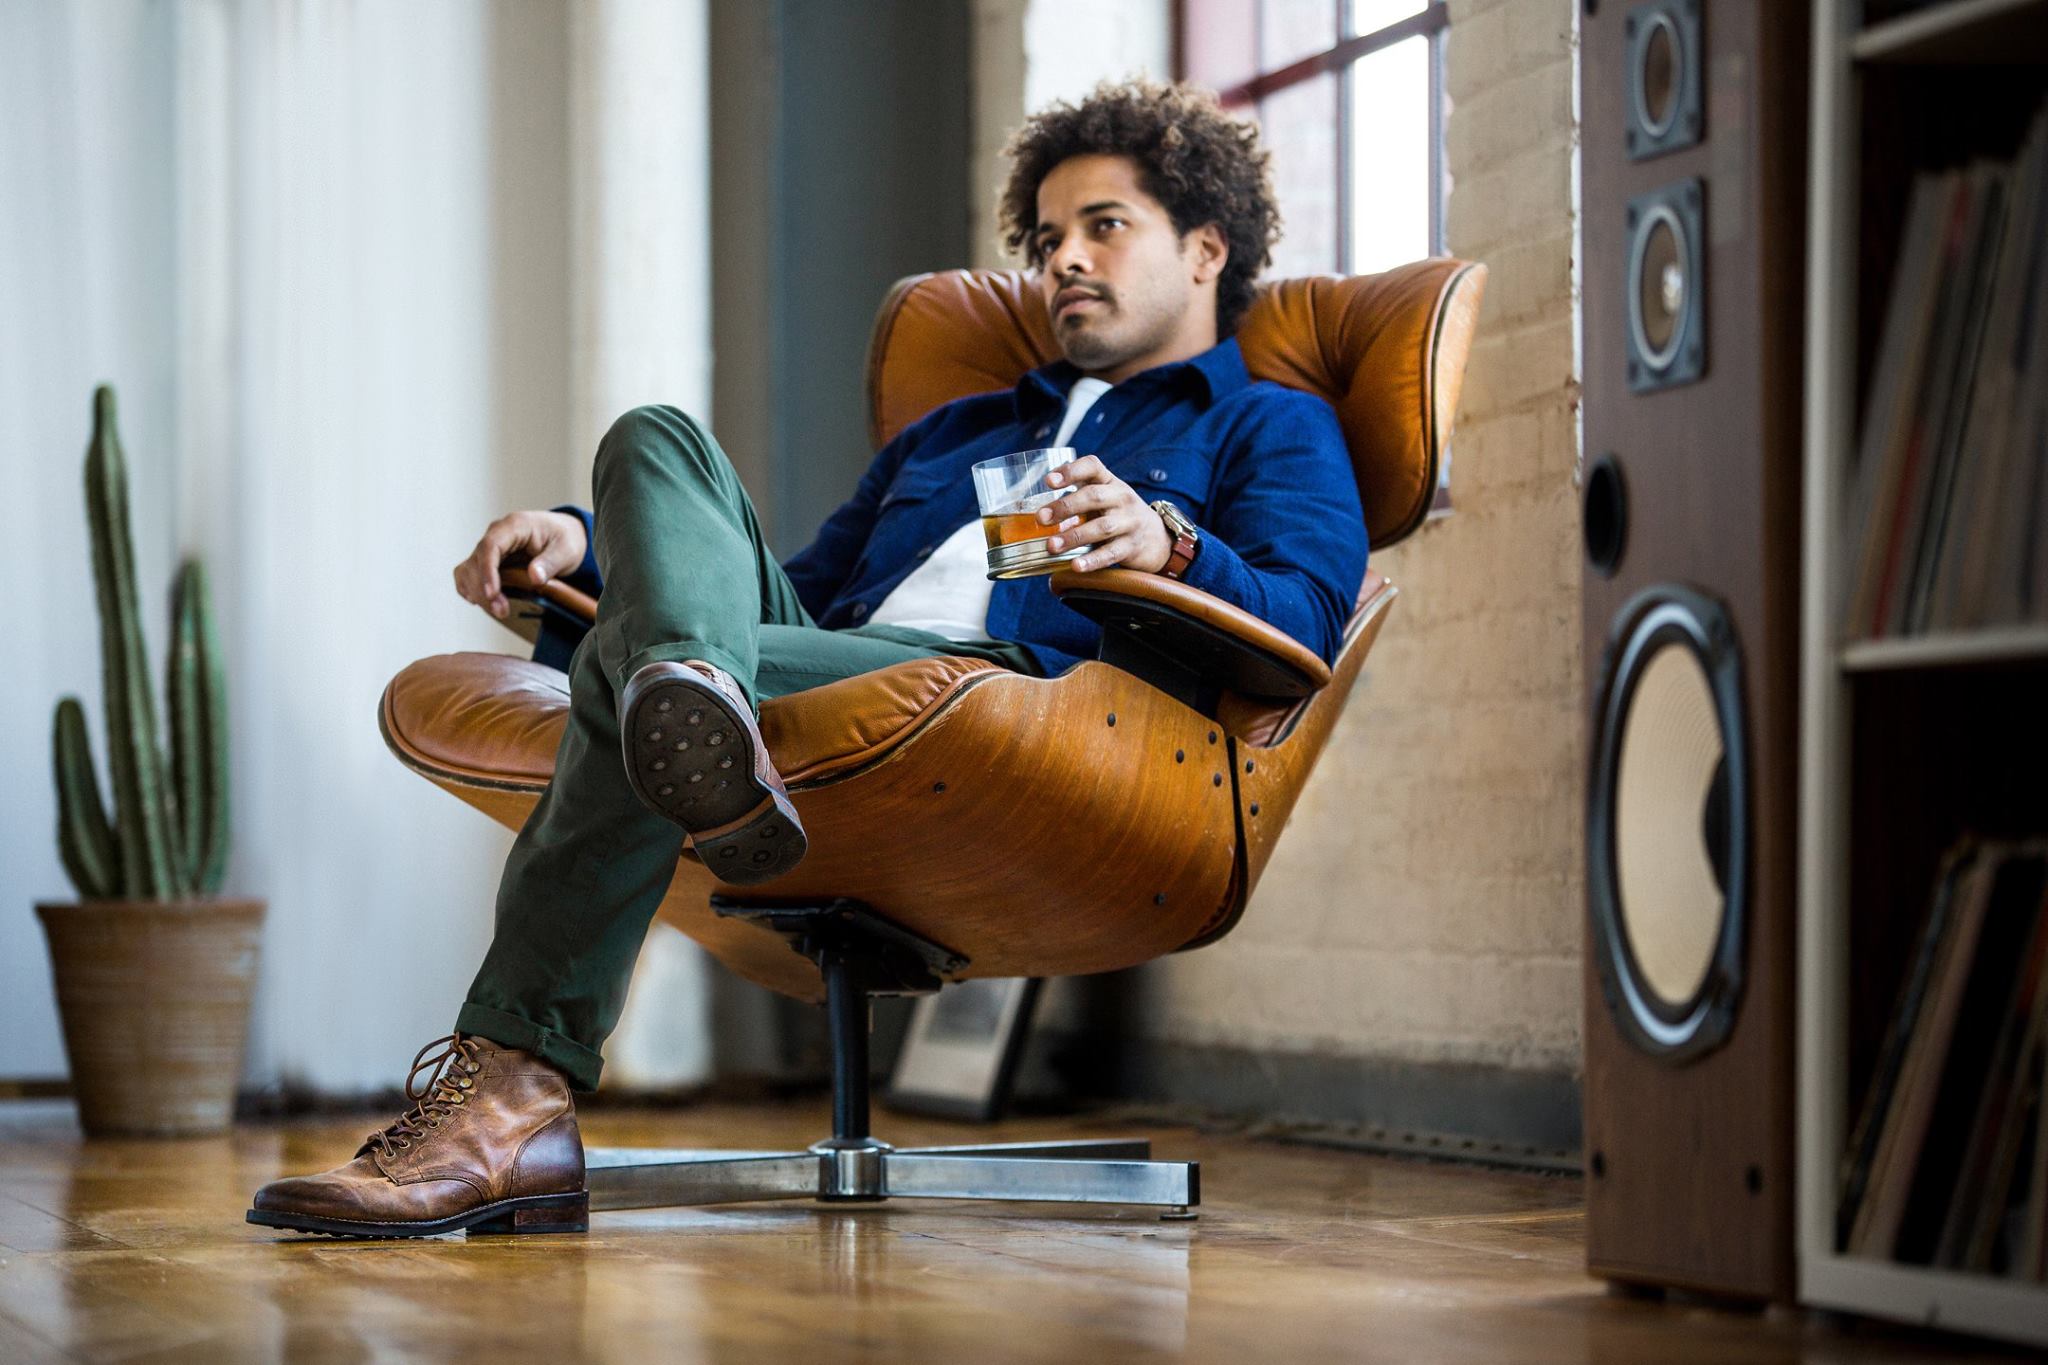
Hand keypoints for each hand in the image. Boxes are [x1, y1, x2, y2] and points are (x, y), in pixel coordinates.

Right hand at [452, 510, 587, 618]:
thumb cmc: (565, 538)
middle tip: (501, 611)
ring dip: (478, 592)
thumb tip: (534, 577)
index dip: (487, 571)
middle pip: (476, 561)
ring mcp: (491, 548)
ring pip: (468, 569)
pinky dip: (473, 589)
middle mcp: (497, 534)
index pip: (490, 546)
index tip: (492, 593)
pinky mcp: (489, 561)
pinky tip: (486, 603)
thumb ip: (551, 562)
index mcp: (515, 525)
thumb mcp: (567, 550)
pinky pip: (469, 575)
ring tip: (499, 611)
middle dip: (484, 589)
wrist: (565, 535)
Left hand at [1037, 456, 1171, 573]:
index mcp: (1110, 481)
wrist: (1156, 538)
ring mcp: (1129, 522)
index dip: (1070, 471)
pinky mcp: (1132, 547)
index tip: (1049, 481)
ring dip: (1074, 536)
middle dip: (1065, 506)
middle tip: (1041, 518)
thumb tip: (1038, 503)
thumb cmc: (1119, 514)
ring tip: (1051, 545)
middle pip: (1093, 497)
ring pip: (1101, 527)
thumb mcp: (1105, 496)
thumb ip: (1078, 493)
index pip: (1092, 467)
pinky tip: (1076, 565)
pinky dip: (1092, 560)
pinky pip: (1111, 553)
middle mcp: (1121, 498)